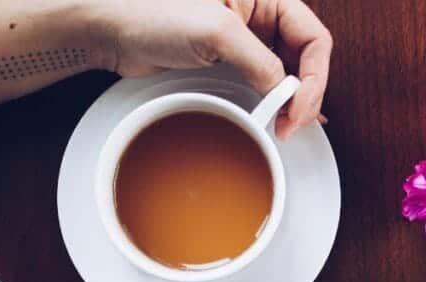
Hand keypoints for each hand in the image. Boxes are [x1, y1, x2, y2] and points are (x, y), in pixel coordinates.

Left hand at [89, 0, 331, 138]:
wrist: (111, 27)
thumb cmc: (153, 12)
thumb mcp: (217, 33)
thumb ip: (260, 61)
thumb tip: (287, 92)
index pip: (314, 37)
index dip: (314, 77)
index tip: (298, 109)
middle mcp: (260, 13)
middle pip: (305, 57)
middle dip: (305, 93)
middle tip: (292, 125)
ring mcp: (245, 38)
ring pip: (286, 71)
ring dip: (291, 100)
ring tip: (287, 126)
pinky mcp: (227, 58)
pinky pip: (262, 80)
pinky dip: (273, 99)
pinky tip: (280, 115)